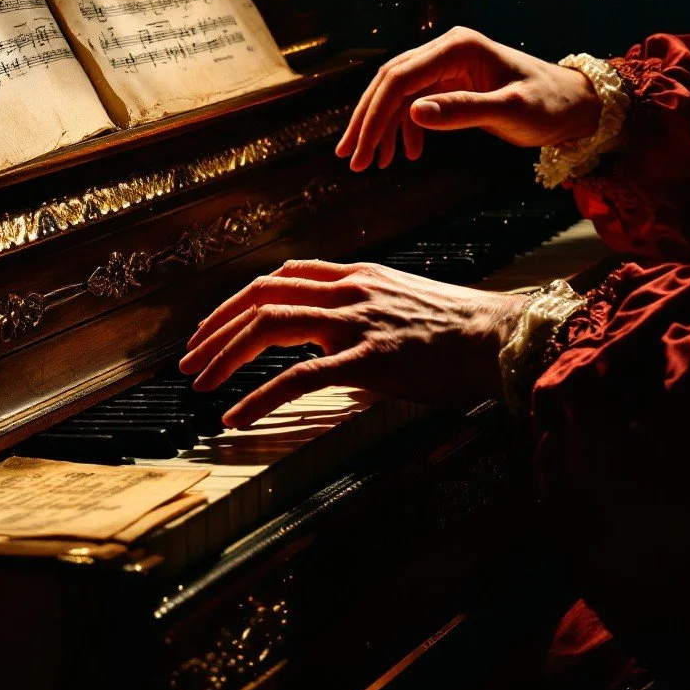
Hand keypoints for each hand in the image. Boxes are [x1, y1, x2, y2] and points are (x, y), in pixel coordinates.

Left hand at [178, 259, 528, 428]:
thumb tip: (331, 336)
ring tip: (199, 382)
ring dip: (224, 355)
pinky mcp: (369, 359)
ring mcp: (357, 322)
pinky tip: (237, 415)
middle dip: (215, 327)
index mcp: (356, 275)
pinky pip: (300, 375)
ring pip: (270, 326)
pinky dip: (260, 395)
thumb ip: (362, 309)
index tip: (214, 327)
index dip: (238, 301)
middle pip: (260, 296)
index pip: (279, 277)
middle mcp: (349, 290)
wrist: (501, 337)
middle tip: (189, 357)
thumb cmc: (458, 327)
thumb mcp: (403, 301)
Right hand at [335, 26, 600, 170]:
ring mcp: (448, 66)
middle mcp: (447, 50)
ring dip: (381, 128)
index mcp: (458, 48)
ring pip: (398, 94)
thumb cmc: (550, 105)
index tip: (359, 151)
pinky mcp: (452, 83)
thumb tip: (413, 114)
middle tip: (350, 159)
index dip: (374, 116)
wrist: (575, 104)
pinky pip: (415, 102)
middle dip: (367, 122)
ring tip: (370, 164)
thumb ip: (462, 111)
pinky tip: (404, 154)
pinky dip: (403, 129)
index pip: (399, 79)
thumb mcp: (509, 111)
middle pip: (390, 83)